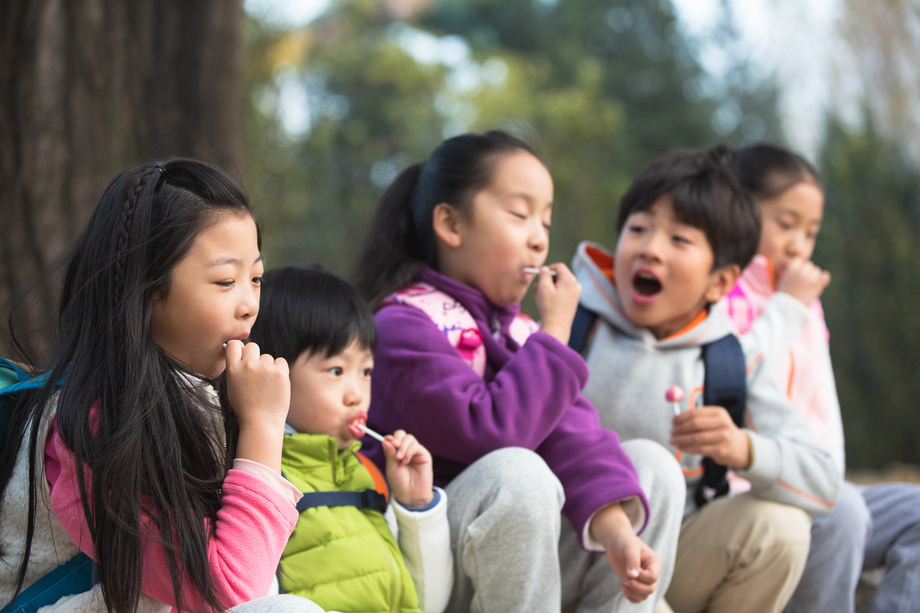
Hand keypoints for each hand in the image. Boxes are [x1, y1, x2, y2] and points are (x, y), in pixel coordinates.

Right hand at [224, 340, 289, 470]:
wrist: (261, 422)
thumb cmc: (246, 408)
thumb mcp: (233, 387)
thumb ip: (236, 370)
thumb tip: (241, 354)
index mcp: (233, 369)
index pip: (233, 344)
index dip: (238, 348)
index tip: (242, 355)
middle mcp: (248, 366)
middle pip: (252, 346)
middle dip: (254, 356)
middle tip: (257, 371)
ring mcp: (264, 368)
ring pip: (267, 357)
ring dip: (268, 367)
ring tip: (266, 385)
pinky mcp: (280, 372)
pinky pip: (281, 362)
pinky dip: (280, 370)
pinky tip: (276, 384)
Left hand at [384, 430, 434, 508]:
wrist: (410, 495)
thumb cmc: (399, 483)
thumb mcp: (391, 468)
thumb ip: (390, 453)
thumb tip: (386, 440)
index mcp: (396, 452)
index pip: (394, 438)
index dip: (390, 438)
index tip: (386, 440)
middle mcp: (406, 450)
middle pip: (402, 434)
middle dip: (397, 439)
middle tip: (394, 447)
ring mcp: (415, 452)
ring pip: (409, 438)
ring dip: (403, 447)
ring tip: (399, 459)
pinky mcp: (423, 455)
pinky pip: (416, 446)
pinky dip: (409, 452)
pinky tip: (406, 461)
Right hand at [533, 263, 580, 344]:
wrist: (556, 328)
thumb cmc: (549, 307)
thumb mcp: (543, 287)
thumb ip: (544, 274)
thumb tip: (545, 269)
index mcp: (570, 280)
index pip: (559, 266)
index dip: (547, 269)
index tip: (538, 276)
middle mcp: (575, 285)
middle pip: (559, 276)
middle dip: (546, 280)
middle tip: (535, 287)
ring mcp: (575, 294)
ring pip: (559, 285)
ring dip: (547, 288)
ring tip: (538, 297)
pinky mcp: (572, 302)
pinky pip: (561, 293)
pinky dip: (552, 295)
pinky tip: (544, 303)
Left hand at [590, 504, 660, 602]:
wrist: (616, 543)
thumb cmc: (624, 541)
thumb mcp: (629, 547)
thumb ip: (632, 561)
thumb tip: (633, 576)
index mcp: (654, 563)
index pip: (653, 577)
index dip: (641, 577)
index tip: (629, 571)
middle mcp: (651, 572)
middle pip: (650, 588)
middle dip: (637, 587)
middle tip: (625, 581)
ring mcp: (643, 579)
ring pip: (645, 595)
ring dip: (633, 593)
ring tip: (623, 584)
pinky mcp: (636, 583)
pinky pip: (638, 597)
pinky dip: (631, 597)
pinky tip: (623, 589)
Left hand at [670, 406, 750, 469]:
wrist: (737, 446)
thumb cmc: (718, 430)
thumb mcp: (711, 420)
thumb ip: (695, 417)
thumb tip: (674, 419)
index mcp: (718, 412)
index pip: (695, 413)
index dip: (681, 417)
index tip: (672, 422)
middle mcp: (723, 423)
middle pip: (695, 424)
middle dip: (680, 428)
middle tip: (671, 432)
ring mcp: (723, 437)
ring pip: (696, 438)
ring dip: (680, 439)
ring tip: (672, 440)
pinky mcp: (721, 450)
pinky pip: (699, 449)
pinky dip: (687, 448)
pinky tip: (680, 447)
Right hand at [777, 258, 829, 305]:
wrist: (788, 308)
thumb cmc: (784, 295)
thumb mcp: (783, 279)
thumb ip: (792, 271)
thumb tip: (801, 264)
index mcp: (791, 268)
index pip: (799, 261)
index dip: (799, 267)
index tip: (797, 274)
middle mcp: (802, 271)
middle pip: (809, 265)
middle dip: (807, 271)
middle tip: (803, 281)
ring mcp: (811, 278)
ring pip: (817, 270)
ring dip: (814, 275)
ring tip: (809, 285)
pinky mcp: (818, 285)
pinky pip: (825, 276)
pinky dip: (824, 278)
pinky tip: (820, 282)